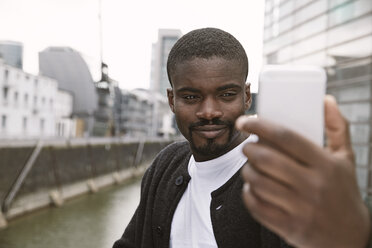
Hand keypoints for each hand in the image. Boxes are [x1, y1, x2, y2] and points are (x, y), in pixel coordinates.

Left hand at [236, 95, 370, 247]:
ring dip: (246, 171)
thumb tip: (326, 100)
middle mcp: (313, 185)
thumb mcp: (346, 158)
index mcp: (325, 164)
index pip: (285, 137)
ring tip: (250, 166)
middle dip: (248, 149)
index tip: (244, 121)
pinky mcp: (290, 227)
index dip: (259, 125)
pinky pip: (257, 206)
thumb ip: (337, 127)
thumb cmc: (343, 191)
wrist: (351, 237)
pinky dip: (248, 194)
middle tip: (246, 147)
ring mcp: (301, 208)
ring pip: (258, 182)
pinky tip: (252, 188)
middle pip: (266, 159)